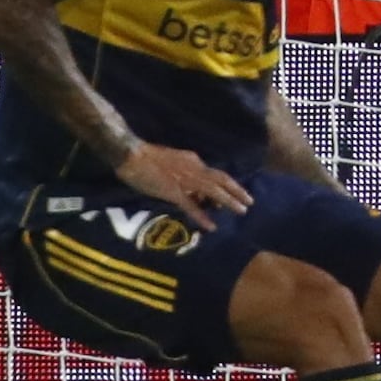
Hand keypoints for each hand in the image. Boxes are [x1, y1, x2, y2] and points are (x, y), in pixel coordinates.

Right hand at [116, 137, 251, 223]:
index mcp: (193, 161)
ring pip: (212, 191)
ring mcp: (184, 181)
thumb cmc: (147, 157)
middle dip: (237, 191)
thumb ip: (185, 172)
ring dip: (228, 202)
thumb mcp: (173, 161)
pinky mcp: (173, 192)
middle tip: (250, 202)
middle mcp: (194, 169)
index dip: (227, 185)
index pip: (214, 174)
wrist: (131, 154)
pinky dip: (202, 216)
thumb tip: (194, 186)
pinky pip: (191, 206)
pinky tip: (211, 226)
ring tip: (241, 211)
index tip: (235, 194)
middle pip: (221, 180)